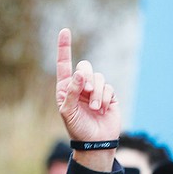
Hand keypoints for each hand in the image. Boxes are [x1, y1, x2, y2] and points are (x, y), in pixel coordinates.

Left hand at [55, 28, 120, 170]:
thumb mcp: (67, 112)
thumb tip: (79, 74)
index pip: (64, 64)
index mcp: (65, 88)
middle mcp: (80, 86)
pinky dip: (105, 98)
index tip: (64, 31)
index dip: (64, 47)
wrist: (95, 142)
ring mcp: (95, 90)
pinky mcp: (108, 95)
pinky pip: (108, 87)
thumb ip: (71, 92)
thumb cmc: (77, 128)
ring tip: (95, 108)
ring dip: (97, 92)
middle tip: (86, 91)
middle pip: (85, 67)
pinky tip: (103, 109)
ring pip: (98, 77)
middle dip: (87, 77)